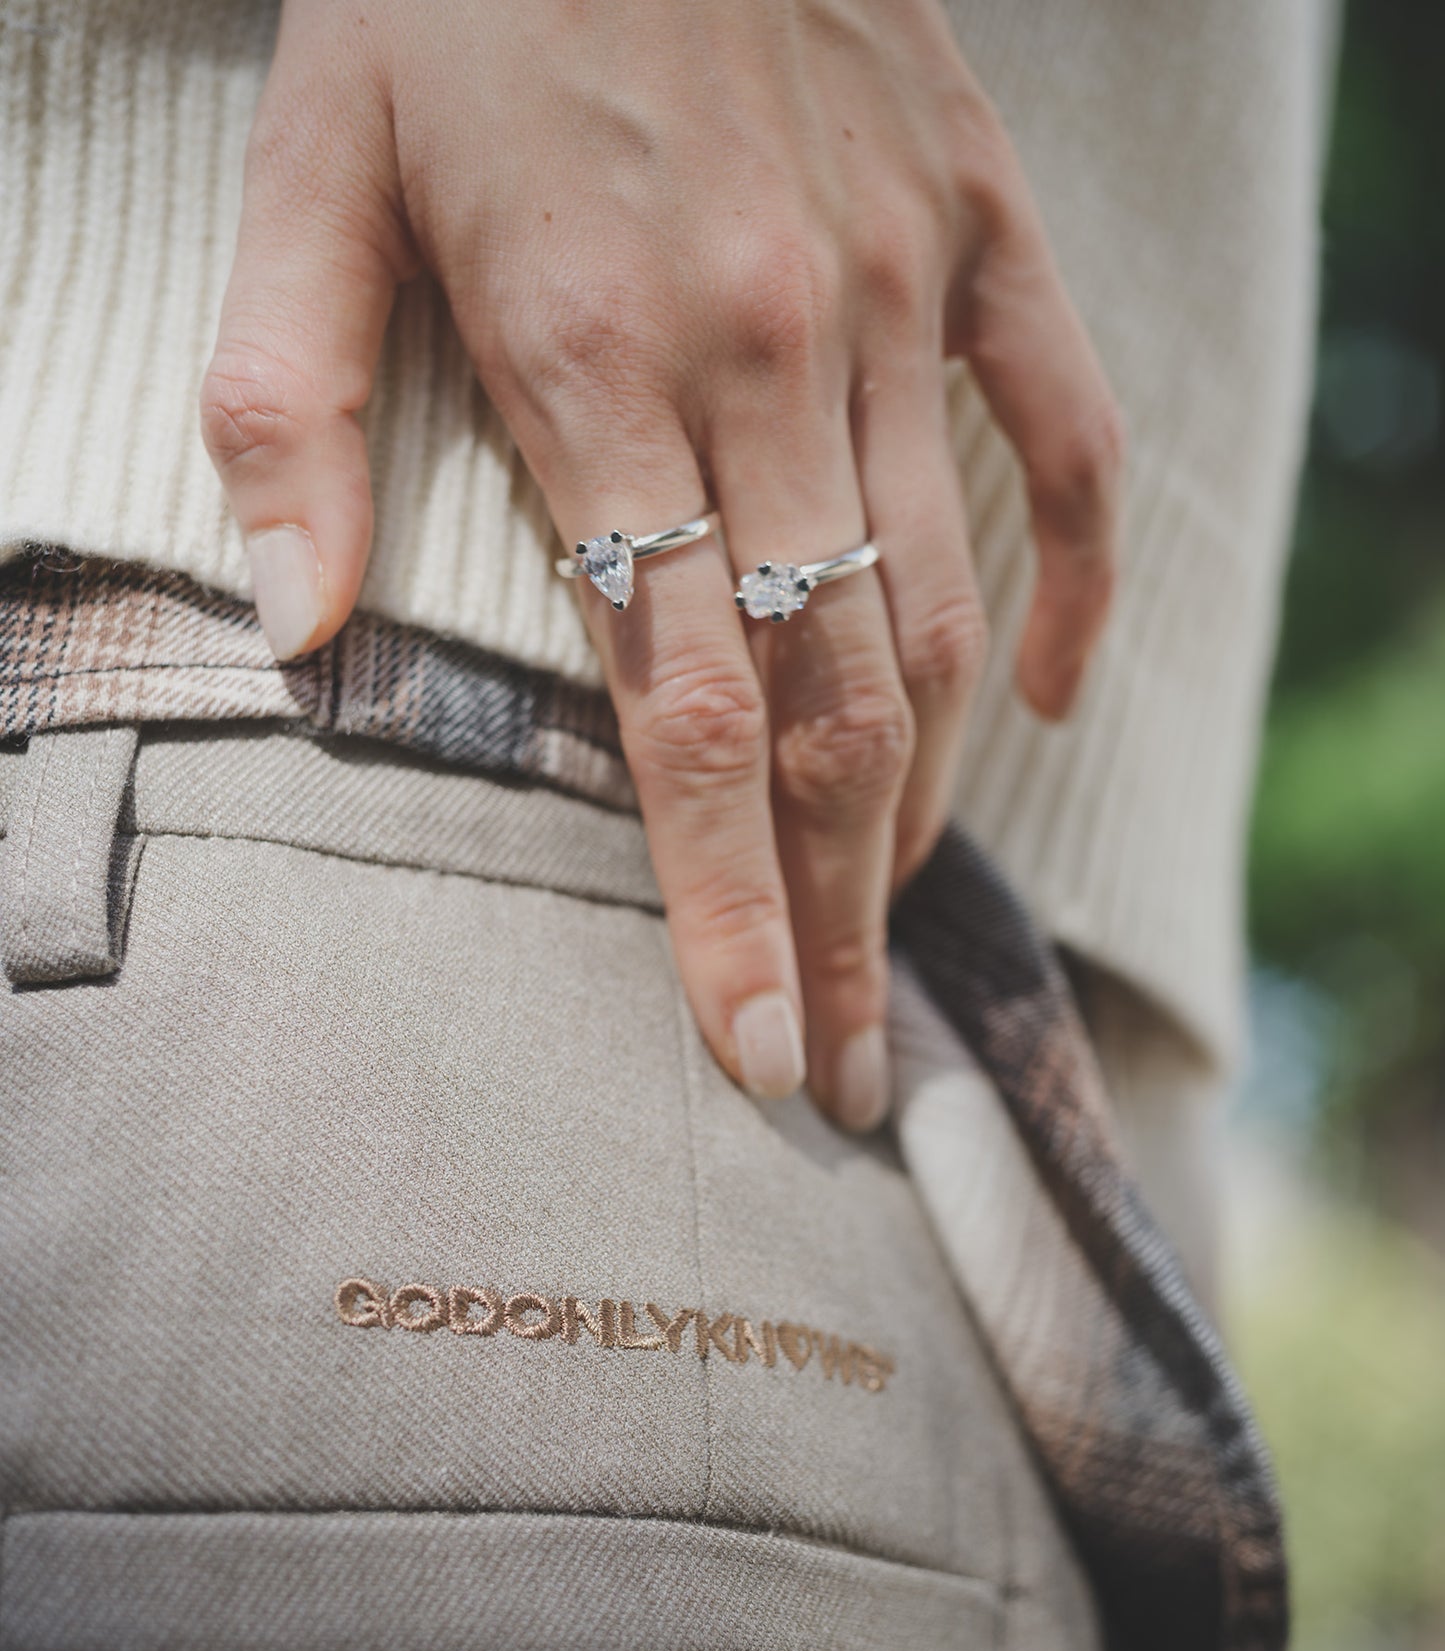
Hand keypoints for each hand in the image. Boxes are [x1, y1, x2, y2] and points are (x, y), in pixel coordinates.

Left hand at [202, 0, 1122, 1130]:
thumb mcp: (311, 153)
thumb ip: (291, 401)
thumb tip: (291, 633)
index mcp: (596, 358)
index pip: (678, 703)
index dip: (721, 900)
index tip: (744, 1055)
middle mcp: (771, 350)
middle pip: (829, 705)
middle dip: (835, 916)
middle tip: (833, 1073)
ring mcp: (896, 288)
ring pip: (941, 610)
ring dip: (927, 807)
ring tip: (898, 950)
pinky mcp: (979, 221)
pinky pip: (1067, 429)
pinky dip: (1075, 581)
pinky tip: (1042, 704)